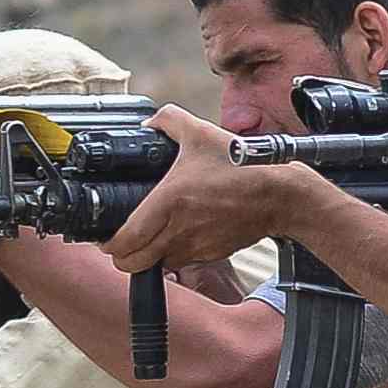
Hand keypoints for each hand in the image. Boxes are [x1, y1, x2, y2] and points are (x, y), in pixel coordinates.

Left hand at [108, 112, 314, 280]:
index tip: (107, 235)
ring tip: (149, 239)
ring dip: (148, 256)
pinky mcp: (211, 253)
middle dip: (122, 256)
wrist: (280, 195)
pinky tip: (179, 234)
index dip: (109, 243)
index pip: (123, 241)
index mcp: (168, 202)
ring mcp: (195, 246)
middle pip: (132, 264)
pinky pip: (181, 262)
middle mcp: (178, 230)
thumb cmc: (243, 166)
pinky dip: (173, 254)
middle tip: (123, 240)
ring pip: (155, 266)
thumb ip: (168, 121)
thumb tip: (148, 124)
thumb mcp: (201, 132)